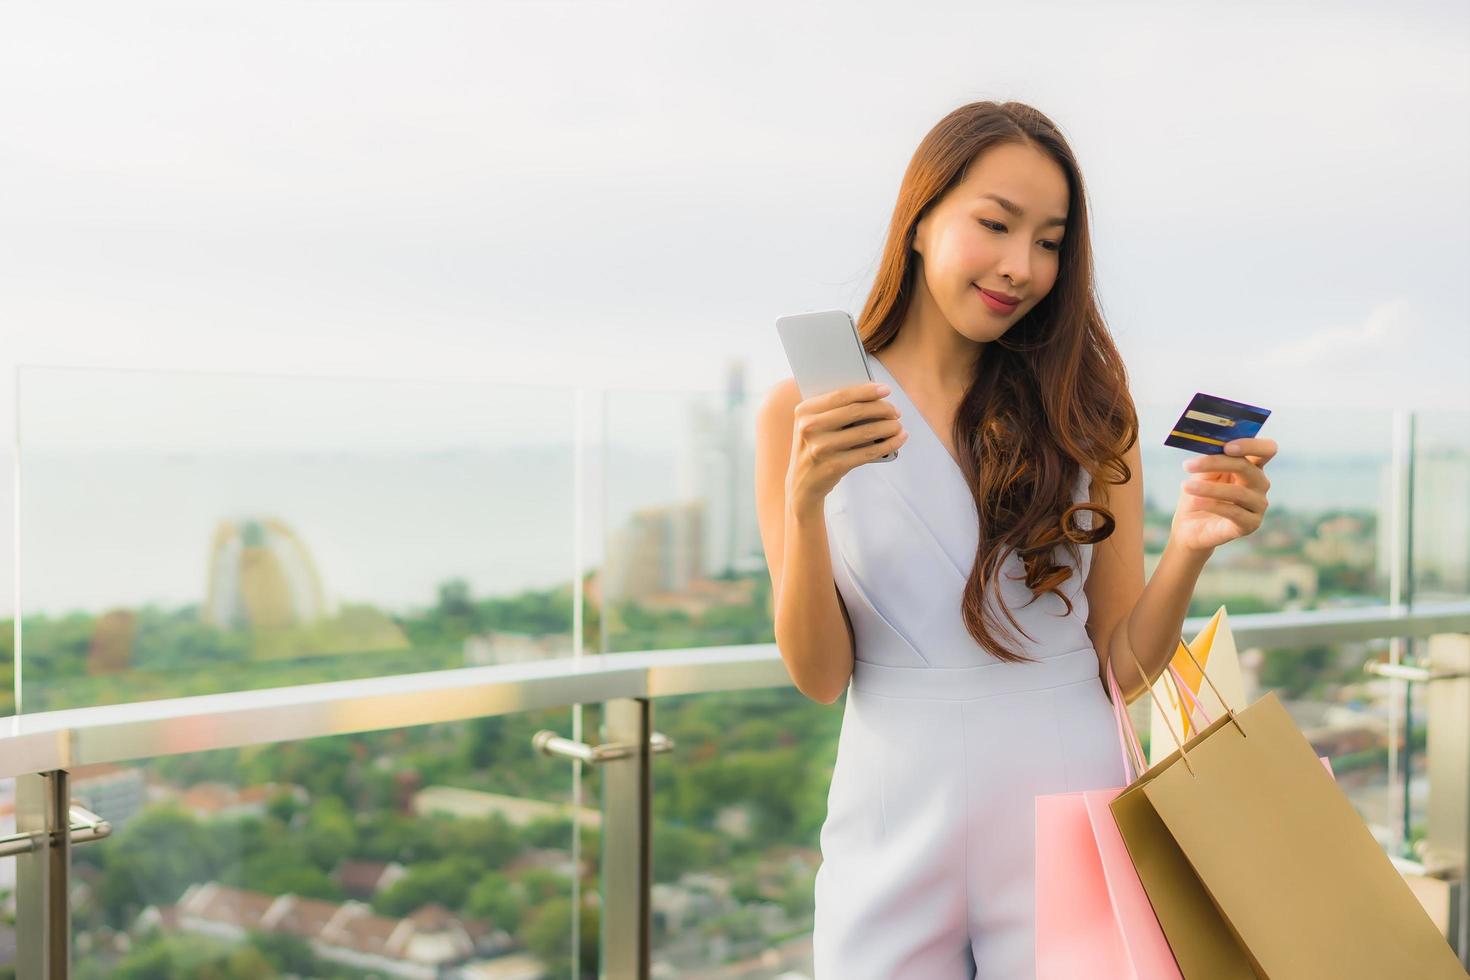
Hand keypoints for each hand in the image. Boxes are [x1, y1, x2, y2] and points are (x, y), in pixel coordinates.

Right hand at [786, 382, 906, 511]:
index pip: (841, 395)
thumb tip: (873, 396)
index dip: (867, 391)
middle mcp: (810, 428)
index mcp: (805, 410)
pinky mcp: (834, 466)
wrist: (802, 482)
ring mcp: (821, 448)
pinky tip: (898, 440)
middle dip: (882, 409)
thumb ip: (834, 409)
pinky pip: (868, 452)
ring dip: (889, 427)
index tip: (886, 390)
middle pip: (856, 411)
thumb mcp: (814, 425)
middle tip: (895, 411)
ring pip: (866, 432)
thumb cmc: (815, 447)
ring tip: (898, 425)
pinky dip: (888, 445)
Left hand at [1169, 437, 1277, 553]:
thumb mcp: (1202, 473)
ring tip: (1185, 486)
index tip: (1226, 446)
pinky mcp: (1251, 524)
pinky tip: (1195, 502)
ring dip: (1209, 488)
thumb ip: (1211, 459)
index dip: (1250, 445)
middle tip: (1189, 465)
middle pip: (1247, 468)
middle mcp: (1260, 484)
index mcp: (1252, 466)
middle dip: (1217, 463)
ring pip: (1238, 492)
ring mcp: (1258, 505)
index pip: (1266, 449)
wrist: (1189, 526)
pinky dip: (1212, 505)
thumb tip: (1210, 443)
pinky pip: (1234, 513)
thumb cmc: (1198, 494)